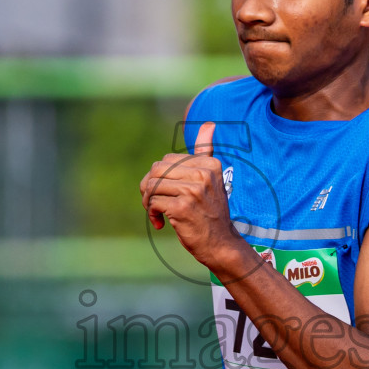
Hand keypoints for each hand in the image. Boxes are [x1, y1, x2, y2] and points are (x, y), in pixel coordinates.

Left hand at [140, 121, 242, 269]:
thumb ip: (206, 151)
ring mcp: (193, 191)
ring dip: (148, 202)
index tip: (166, 192)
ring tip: (156, 213)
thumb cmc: (210, 212)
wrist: (220, 244)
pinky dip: (152, 213)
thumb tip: (208, 124)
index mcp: (210, 164)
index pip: (167, 160)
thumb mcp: (211, 179)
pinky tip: (160, 223)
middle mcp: (204, 175)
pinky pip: (153, 202)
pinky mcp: (182, 207)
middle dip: (148, 186)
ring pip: (153, 186)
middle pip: (157, 170)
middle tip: (153, 202)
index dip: (159, 176)